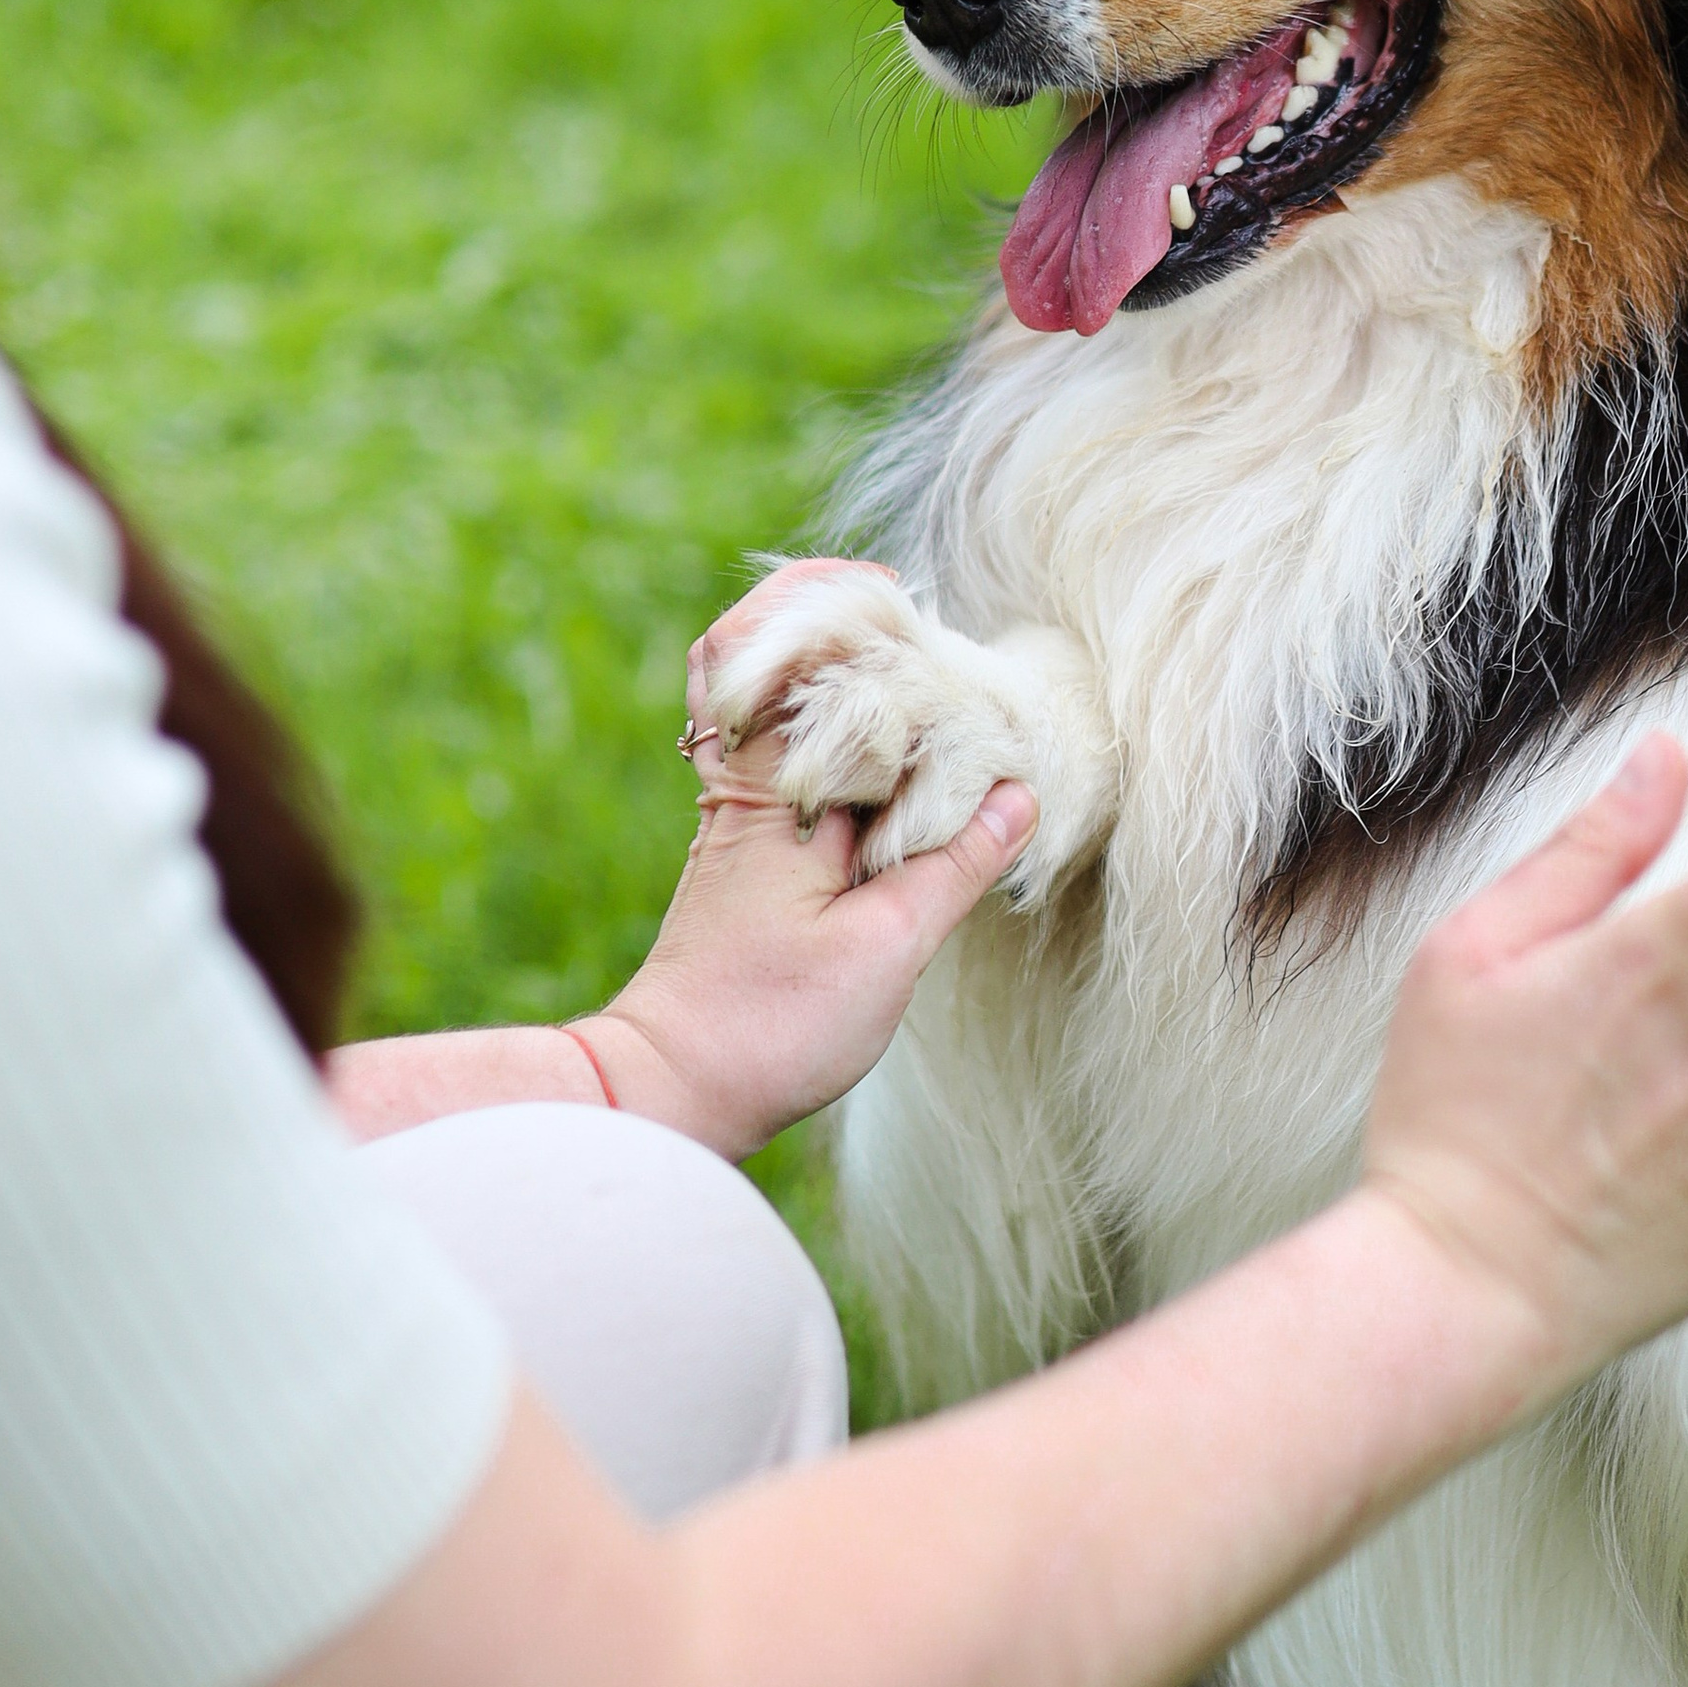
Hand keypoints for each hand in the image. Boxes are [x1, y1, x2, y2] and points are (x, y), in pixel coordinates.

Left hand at [572, 563, 1034, 1156]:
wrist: (672, 1085)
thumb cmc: (769, 1024)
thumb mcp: (885, 949)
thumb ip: (953, 864)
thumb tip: (1016, 794)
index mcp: (771, 794)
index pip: (786, 662)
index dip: (835, 609)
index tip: (899, 601)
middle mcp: (746, 791)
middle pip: (774, 667)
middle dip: (840, 630)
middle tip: (914, 626)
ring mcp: (742, 821)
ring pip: (780, 716)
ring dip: (840, 687)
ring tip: (916, 686)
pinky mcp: (749, 858)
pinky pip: (789, 769)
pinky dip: (838, 749)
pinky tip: (894, 772)